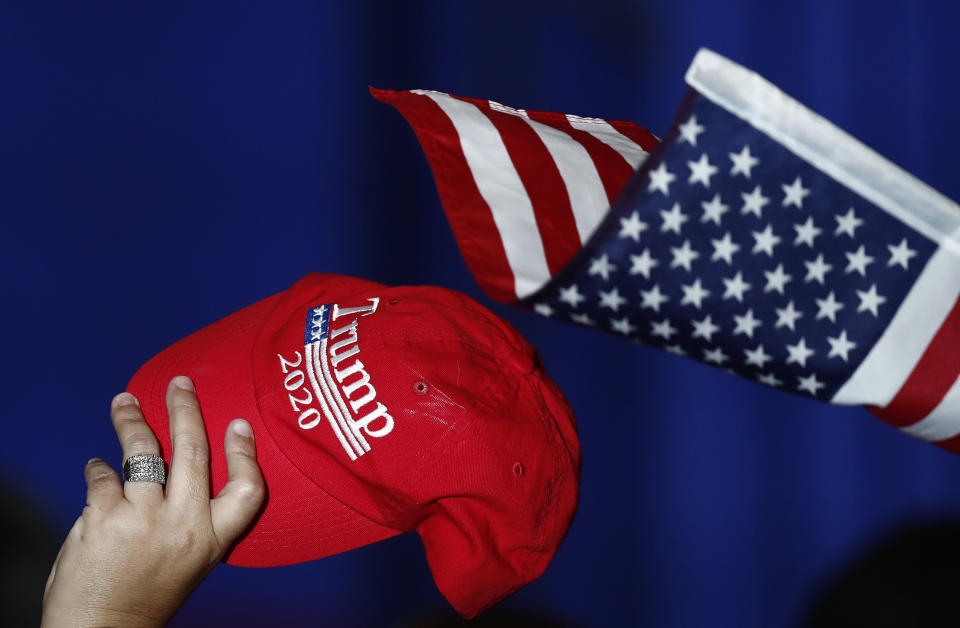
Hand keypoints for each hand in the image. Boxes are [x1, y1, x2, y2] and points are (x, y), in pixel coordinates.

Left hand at [41, 376, 264, 627]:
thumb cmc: (146, 595)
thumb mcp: (190, 560)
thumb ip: (194, 517)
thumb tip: (178, 461)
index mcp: (212, 540)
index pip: (247, 489)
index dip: (245, 453)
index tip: (238, 424)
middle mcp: (184, 526)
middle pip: (192, 450)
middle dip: (185, 408)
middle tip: (180, 383)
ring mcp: (143, 519)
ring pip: (143, 451)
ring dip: (131, 420)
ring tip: (124, 402)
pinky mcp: (105, 518)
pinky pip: (102, 474)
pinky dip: (97, 467)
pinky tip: (97, 467)